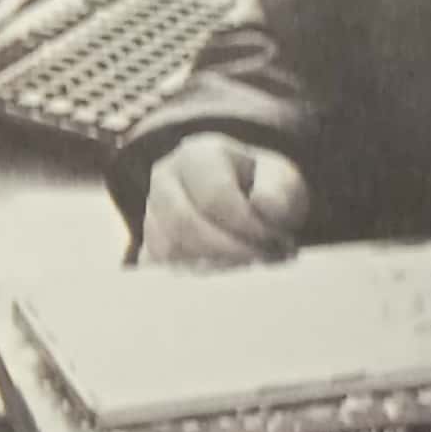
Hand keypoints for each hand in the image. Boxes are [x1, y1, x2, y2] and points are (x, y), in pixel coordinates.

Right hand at [142, 134, 309, 267]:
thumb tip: (263, 205)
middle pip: (185, 224)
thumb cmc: (262, 188)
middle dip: (231, 250)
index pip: (215, 197)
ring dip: (214, 265)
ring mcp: (151, 212)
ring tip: (247, 265)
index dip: (249, 226)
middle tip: (263, 260)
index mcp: (197, 156)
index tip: (279, 241)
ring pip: (169, 249)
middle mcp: (164, 179)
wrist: (242, 199)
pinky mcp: (148, 241)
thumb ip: (280, 190)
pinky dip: (196, 275)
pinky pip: (161, 268)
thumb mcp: (282, 180)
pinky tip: (226, 272)